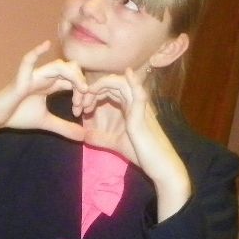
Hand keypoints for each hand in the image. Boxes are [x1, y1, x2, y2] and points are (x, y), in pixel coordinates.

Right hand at [0, 42, 90, 166]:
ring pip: (58, 67)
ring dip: (73, 77)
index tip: (86, 109)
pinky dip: (37, 52)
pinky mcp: (21, 79)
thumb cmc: (18, 115)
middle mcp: (44, 77)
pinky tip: (47, 44)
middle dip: (82, 84)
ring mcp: (33, 76)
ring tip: (82, 89)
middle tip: (85, 102)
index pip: (73, 80)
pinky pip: (28, 61)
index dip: (84, 91)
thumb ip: (64, 128)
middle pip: (70, 70)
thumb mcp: (46, 122)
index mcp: (51, 84)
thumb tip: (83, 136)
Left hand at [84, 68, 190, 220]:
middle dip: (92, 90)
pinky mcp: (143, 115)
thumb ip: (101, 138)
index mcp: (128, 107)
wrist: (160, 165)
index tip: (80, 109)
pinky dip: (134, 82)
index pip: (109, 90)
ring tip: (87, 97)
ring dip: (101, 87)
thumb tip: (84, 136)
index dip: (93, 95)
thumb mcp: (116, 144)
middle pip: (112, 84)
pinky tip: (128, 73)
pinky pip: (140, 93)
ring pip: (121, 84)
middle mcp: (134, 103)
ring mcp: (140, 107)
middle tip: (78, 105)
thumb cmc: (142, 154)